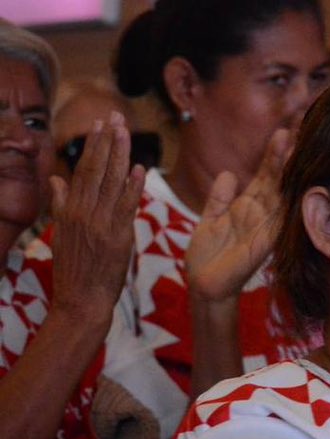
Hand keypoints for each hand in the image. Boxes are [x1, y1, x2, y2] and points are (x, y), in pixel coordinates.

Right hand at [49, 111, 144, 315]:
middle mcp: (83, 212)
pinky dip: (133, 187)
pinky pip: (125, 207)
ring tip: (126, 131)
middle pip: (95, 170)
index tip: (100, 124)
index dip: (93, 146)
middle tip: (115, 116)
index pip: (83, 170)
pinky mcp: (116, 238)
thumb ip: (61, 203)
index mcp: (70, 210)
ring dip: (120, 155)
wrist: (80, 300)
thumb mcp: (62, 232)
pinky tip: (139, 169)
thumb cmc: (74, 269)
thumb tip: (57, 178)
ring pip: (110, 183)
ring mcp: (99, 224)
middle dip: (106, 141)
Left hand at [186, 128, 291, 302]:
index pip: (264, 176)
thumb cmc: (207, 255)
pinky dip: (288, 208)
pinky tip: (296, 190)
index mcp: (246, 207)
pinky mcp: (263, 245)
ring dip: (288, 176)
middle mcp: (260, 216)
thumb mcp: (210, 218)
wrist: (203, 284)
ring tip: (295, 151)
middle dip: (284, 158)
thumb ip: (219, 197)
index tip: (283, 133)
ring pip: (280, 198)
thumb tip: (229, 173)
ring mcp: (264, 230)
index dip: (273, 156)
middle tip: (294, 132)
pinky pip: (278, 224)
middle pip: (276, 182)